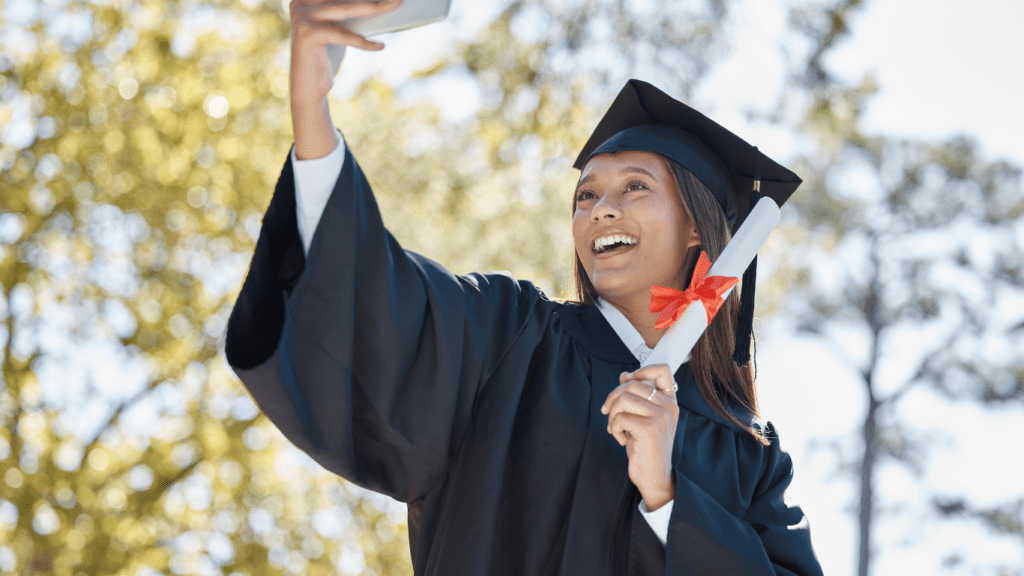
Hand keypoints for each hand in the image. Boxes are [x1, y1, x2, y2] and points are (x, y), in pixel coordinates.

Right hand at [288, 0, 401, 157]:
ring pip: (346, 9)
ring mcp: (302, 17)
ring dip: (375, 7)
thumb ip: (350, 14)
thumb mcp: (340, 30)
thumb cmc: (326, 57)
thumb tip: (382, 2)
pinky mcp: (307, 34)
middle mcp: (300, 3)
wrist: (308, 89)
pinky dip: (364, 42)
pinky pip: (344, 35)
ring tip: (395, 5)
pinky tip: (380, 46)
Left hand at [601, 364, 678, 510]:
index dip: (640, 370)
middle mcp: (669, 406)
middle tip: (608, 413)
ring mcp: (660, 416)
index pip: (662, 370)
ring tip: (615, 428)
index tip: (626, 382)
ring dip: (611, 414)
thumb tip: (624, 375)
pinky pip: (620, 417)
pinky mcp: (649, 428)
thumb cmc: (647, 448)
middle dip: (613, 397)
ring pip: (623, 399)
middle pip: (632, 384)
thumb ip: (637, 397)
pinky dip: (613, 428)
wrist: (655, 477)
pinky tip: (621, 439)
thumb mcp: (643, 418)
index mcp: (670, 402)